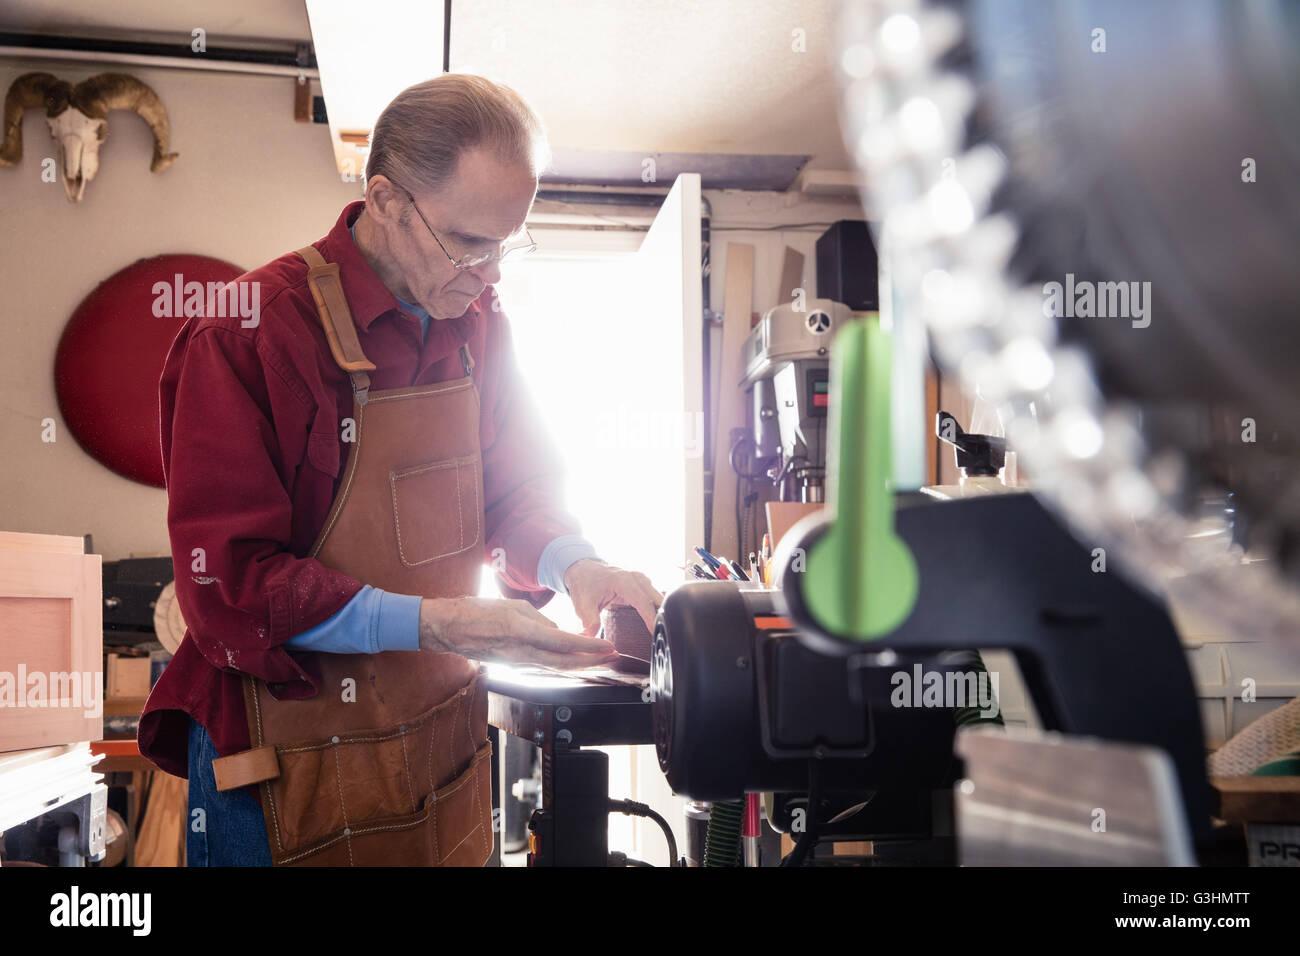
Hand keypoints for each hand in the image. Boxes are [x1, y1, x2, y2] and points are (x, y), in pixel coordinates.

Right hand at [418, 596, 619, 668]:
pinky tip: (571, 664)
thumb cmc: (474, 611)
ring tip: (599, 661)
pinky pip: (540, 666)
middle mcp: (521, 651)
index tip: (608, 646)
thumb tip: (557, 632)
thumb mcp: (511, 606)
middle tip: (613, 657)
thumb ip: (538, 619)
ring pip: (554, 667)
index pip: (563, 642)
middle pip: (564, 662)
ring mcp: (516, 661)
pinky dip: (560, 666)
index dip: (589, 647)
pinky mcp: (511, 664)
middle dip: (592, 661)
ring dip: (579, 665)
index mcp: (521, 631)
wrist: (446, 628)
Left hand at [564, 559, 663, 636]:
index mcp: (624, 581)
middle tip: (664, 636)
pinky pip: (655, 597)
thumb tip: (591, 636)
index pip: (644, 601)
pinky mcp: (642, 585)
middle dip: (663, 617)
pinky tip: (658, 623)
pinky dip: (658, 609)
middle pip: (657, 598)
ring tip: (663, 632)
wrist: (583, 569)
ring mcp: (641, 580)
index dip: (651, 618)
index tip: (656, 633)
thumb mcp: (583, 603)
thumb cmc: (584, 583)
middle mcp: (636, 578)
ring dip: (662, 613)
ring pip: (659, 597)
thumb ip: (589, 620)